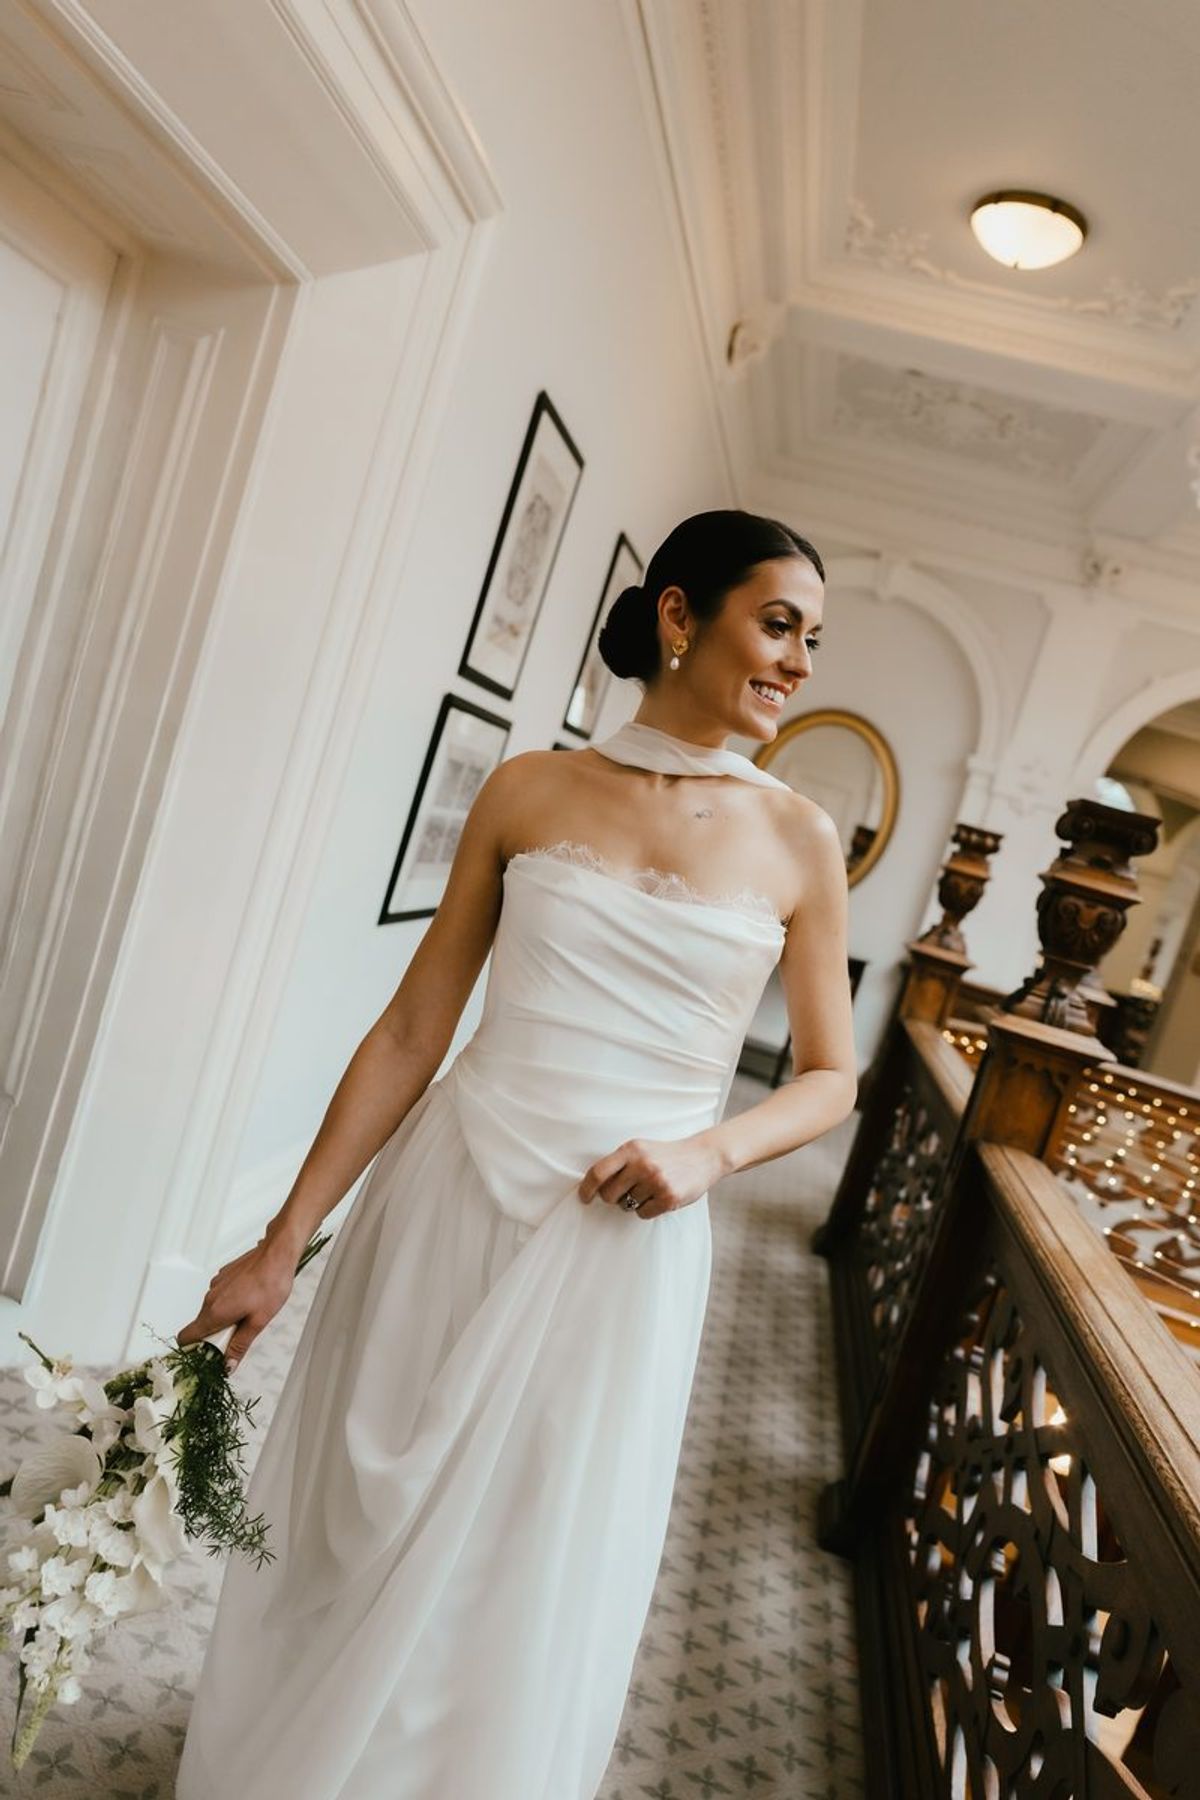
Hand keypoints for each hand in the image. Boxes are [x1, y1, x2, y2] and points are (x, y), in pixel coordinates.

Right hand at [175, 1238, 297, 1373]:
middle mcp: (210, 1298)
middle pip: (200, 1326)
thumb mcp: (258, 1321)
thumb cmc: (271, 1283)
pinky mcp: (223, 1277)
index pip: (185, 1337)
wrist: (277, 1254)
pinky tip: (249, 1300)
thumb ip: (240, 1345)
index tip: (209, 1355)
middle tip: (238, 1336)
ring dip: (224, 1319)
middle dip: (215, 1336)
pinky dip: (229, 1304)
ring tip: (249, 1315)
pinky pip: (220, 1297)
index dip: (193, 1350)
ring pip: (212, 1311)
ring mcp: (216, 1285)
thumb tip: (228, 1365)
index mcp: (215, 1312)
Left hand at [577, 1133, 724, 1219]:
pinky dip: (647, 1209)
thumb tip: (593, 1187)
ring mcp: (656, 1181)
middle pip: (609, 1194)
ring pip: (627, 1205)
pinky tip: (659, 1197)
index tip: (584, 1198)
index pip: (598, 1172)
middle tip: (626, 1192)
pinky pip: (643, 1213)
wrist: (702, 1156)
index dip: (587, 1188)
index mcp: (631, 1149)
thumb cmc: (665, 1155)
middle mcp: (642, 1164)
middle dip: (613, 1198)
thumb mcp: (641, 1149)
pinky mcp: (668, 1198)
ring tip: (650, 1188)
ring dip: (634, 1202)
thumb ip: (619, 1163)